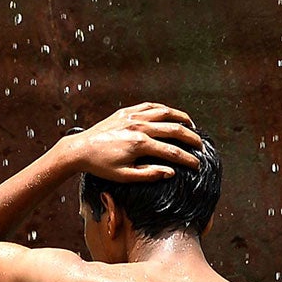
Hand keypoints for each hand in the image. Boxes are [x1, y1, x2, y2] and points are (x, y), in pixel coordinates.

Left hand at [62, 103, 203, 181]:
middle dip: (191, 138)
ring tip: (191, 126)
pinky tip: (170, 114)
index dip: (188, 159)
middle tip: (200, 145)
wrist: (80, 149)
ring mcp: (133, 116)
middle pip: (174, 129)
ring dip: (181, 118)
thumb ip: (149, 174)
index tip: (197, 164)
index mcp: (140, 144)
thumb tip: (171, 172)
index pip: (172, 152)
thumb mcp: (125, 176)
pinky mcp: (126, 111)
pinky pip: (150, 106)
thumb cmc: (101, 165)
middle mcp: (139, 127)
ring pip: (164, 112)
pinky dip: (163, 109)